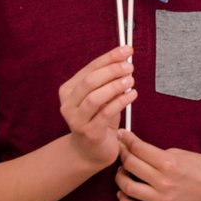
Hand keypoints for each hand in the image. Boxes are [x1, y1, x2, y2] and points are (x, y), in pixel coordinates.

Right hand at [58, 45, 133, 168]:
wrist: (90, 151)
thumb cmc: (98, 119)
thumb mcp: (101, 97)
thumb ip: (108, 80)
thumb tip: (125, 59)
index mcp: (68, 90)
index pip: (89, 68)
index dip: (109, 58)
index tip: (127, 50)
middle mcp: (68, 104)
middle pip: (89, 81)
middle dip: (111, 71)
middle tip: (129, 67)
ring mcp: (76, 120)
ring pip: (95, 98)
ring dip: (115, 87)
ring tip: (130, 81)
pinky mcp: (88, 133)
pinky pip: (105, 114)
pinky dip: (120, 102)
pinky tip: (132, 95)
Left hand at [115, 129, 200, 200]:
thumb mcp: (182, 154)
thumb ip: (158, 154)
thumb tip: (136, 150)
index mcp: (169, 163)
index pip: (138, 148)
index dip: (126, 139)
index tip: (122, 135)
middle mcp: (164, 182)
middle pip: (130, 165)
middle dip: (123, 155)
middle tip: (122, 151)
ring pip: (128, 188)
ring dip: (120, 177)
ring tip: (122, 172)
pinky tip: (123, 193)